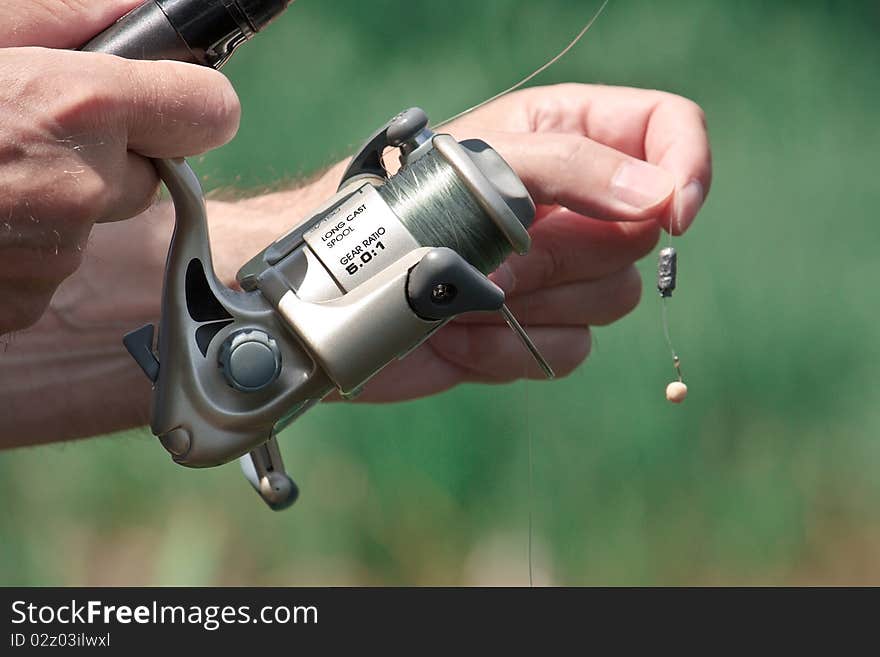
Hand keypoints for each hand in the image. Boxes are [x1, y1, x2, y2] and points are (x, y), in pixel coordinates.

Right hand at [0, 1, 240, 334]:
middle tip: (27, 138)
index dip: (188, 106)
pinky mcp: (24, 305)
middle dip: (106, 160)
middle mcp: (79, 189)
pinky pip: (53, 267)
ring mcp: (53, 257)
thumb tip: (136, 8)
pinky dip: (25, 248)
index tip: (170, 104)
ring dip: (56, 206)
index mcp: (76, 108)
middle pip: (150, 177)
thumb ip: (65, 18)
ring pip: (96, 224)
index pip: (212, 113)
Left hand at [343, 83, 711, 400]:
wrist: (336, 293)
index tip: (674, 215)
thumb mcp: (486, 166)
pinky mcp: (529, 329)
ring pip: (611, 300)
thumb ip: (577, 168)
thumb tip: (661, 200)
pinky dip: (512, 348)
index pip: (666, 131)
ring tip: (472, 288)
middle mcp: (567, 203)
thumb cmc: (396, 210)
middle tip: (507, 246)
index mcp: (562, 137)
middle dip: (573, 252)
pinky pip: (569, 351)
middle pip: (642, 234)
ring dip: (538, 302)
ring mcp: (551, 271)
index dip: (686, 169)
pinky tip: (460, 330)